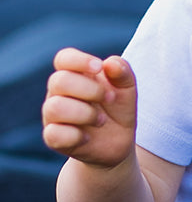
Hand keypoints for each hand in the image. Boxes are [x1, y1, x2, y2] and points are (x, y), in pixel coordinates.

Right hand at [42, 48, 137, 167]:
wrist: (118, 142)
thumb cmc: (118, 109)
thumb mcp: (128, 89)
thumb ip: (123, 72)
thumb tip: (110, 63)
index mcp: (75, 75)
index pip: (64, 58)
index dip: (79, 60)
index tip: (98, 68)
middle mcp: (59, 93)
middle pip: (59, 80)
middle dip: (91, 90)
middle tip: (111, 98)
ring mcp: (53, 116)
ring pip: (55, 107)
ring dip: (86, 113)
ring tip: (101, 120)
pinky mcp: (53, 138)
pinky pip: (53, 134)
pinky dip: (76, 135)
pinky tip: (88, 137)